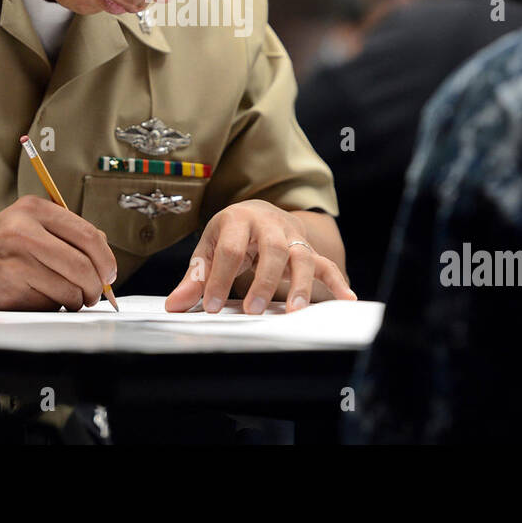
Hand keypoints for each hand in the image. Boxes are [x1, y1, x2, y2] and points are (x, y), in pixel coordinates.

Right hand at [0, 196, 117, 310]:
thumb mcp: (26, 223)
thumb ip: (64, 234)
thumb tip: (105, 259)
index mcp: (35, 209)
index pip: (89, 235)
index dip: (106, 260)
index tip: (109, 274)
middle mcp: (26, 229)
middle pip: (83, 264)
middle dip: (97, 285)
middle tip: (96, 293)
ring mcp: (17, 258)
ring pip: (70, 287)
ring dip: (77, 300)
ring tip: (70, 298)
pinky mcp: (11, 284)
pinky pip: (50, 302)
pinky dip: (55, 306)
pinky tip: (43, 299)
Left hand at [164, 200, 353, 314]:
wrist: (258, 211)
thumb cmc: (230, 234)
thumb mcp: (209, 248)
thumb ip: (195, 277)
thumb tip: (175, 305)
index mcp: (238, 219)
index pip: (230, 249)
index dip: (220, 278)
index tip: (212, 307)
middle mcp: (268, 223)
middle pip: (271, 248)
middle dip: (262, 280)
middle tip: (252, 310)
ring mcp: (292, 235)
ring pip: (301, 255)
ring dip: (298, 284)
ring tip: (293, 311)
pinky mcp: (308, 247)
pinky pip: (325, 263)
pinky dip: (336, 281)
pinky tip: (346, 298)